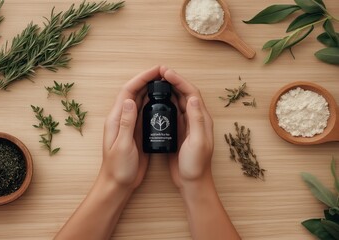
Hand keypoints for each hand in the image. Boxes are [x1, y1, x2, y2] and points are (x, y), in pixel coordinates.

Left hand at [100, 65, 163, 189]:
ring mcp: (130, 125)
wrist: (118, 184)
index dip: (141, 78)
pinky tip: (163, 102)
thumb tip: (131, 100)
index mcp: (116, 119)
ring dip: (151, 90)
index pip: (128, 91)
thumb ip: (126, 123)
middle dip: (148, 80)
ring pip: (141, 101)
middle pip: (135, 92)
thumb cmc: (118, 168)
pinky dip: (153, 104)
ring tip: (166, 82)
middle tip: (164, 73)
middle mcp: (123, 118)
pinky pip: (145, 113)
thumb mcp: (122, 145)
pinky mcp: (137, 132)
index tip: (156, 71)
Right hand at [161, 68, 213, 188]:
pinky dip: (165, 103)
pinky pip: (172, 112)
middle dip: (173, 81)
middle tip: (159, 73)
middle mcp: (195, 119)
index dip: (179, 80)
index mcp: (201, 119)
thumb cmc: (196, 164)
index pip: (191, 93)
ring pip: (178, 101)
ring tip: (156, 82)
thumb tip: (192, 97)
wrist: (191, 181)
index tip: (166, 73)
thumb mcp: (197, 142)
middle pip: (184, 93)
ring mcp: (186, 125)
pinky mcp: (179, 131)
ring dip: (169, 90)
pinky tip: (155, 101)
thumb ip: (196, 120)